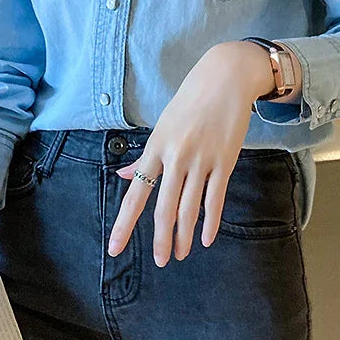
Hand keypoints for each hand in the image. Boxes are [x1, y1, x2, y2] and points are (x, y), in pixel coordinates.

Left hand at [108, 40, 286, 266]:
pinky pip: (216, 199)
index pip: (136, 193)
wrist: (224, 78)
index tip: (115, 247)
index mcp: (155, 147)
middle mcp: (176, 156)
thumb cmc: (190, 101)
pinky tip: (206, 239)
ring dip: (183, 236)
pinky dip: (211, 222)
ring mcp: (202, 160)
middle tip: (160, 261)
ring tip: (179, 254)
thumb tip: (126, 177)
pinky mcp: (224, 161)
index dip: (124, 223)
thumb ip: (145, 156)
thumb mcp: (162, 126)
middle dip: (160, 239)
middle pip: (164, 207)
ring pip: (189, 208)